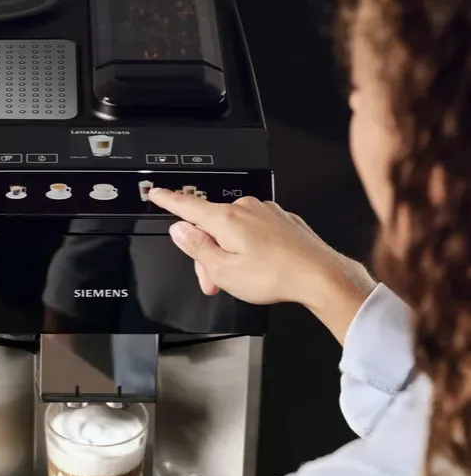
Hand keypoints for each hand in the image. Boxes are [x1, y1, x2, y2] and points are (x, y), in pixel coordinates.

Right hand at [148, 189, 376, 343]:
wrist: (320, 276)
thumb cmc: (275, 276)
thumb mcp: (223, 271)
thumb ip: (197, 248)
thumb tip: (180, 231)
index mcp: (226, 218)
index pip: (187, 205)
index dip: (167, 200)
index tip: (156, 193)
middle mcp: (245, 208)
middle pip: (210, 226)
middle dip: (207, 254)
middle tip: (212, 282)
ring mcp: (266, 212)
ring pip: (233, 230)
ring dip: (228, 253)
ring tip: (239, 279)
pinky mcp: (282, 220)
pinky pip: (254, 230)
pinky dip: (248, 248)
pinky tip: (259, 267)